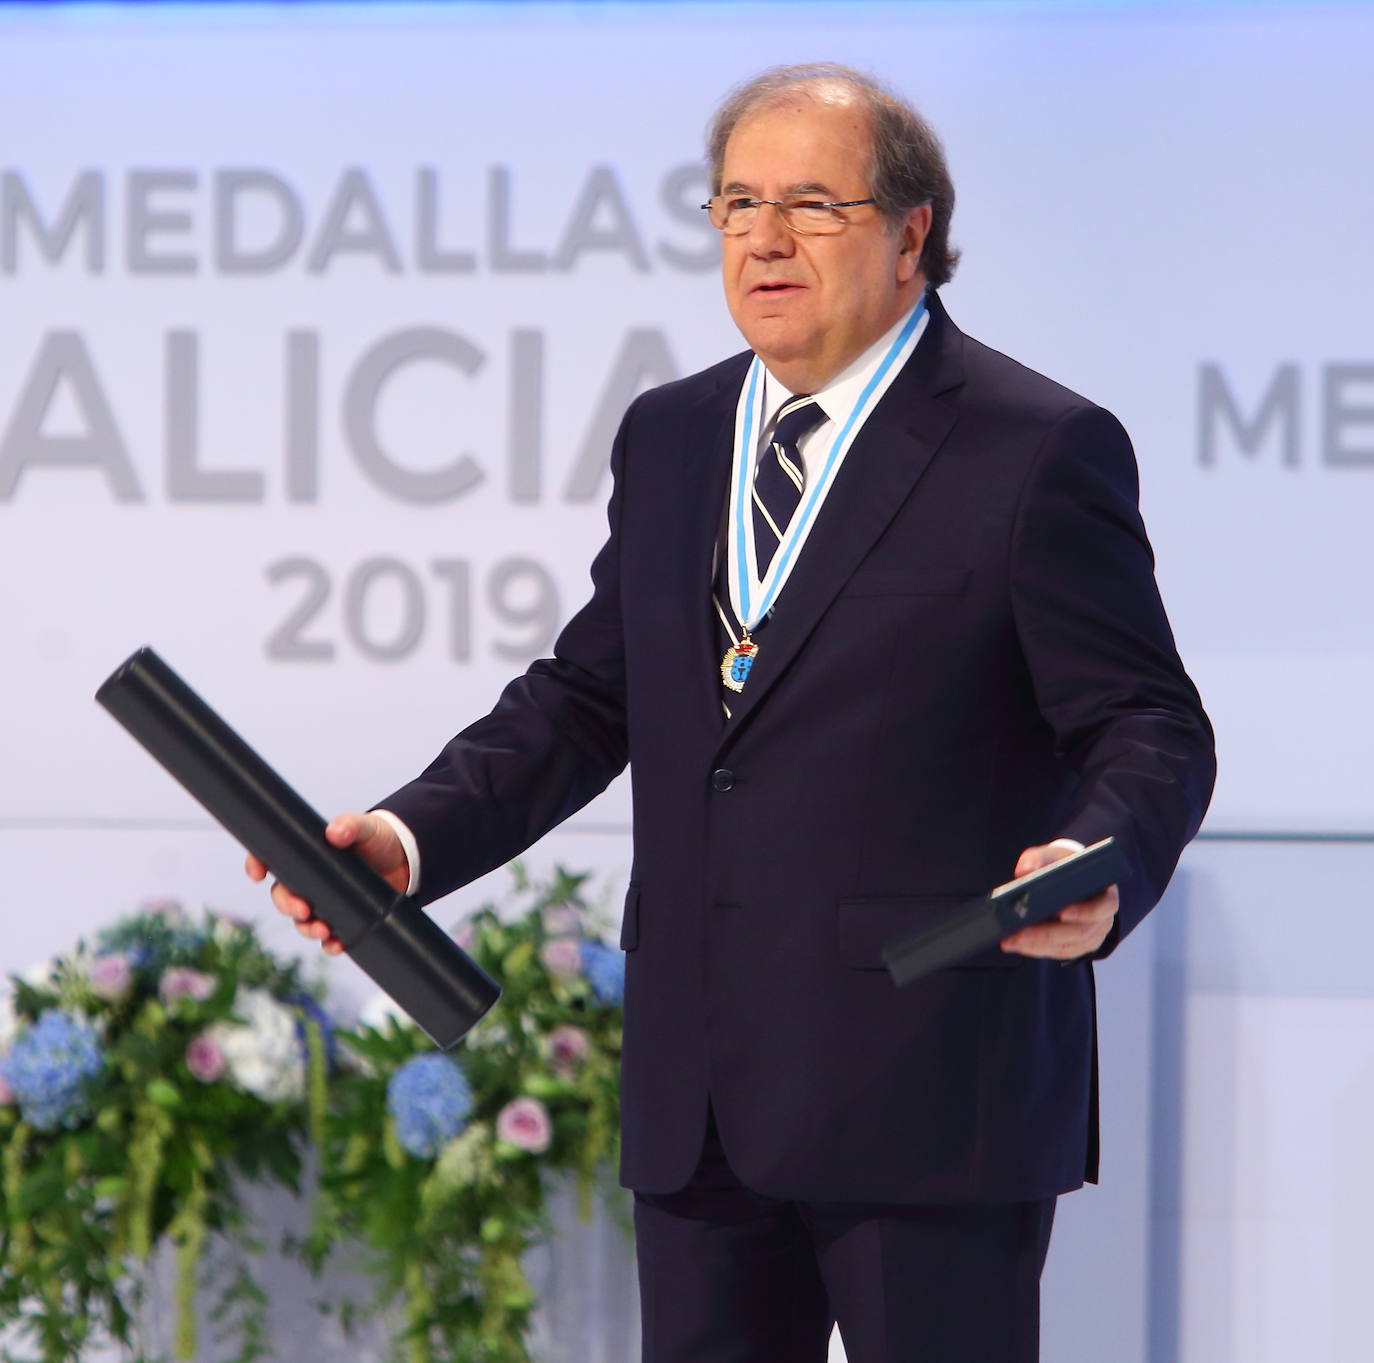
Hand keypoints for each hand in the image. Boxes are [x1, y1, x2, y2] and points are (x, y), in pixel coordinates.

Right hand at [244, 812, 410, 956]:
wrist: (405, 858)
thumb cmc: (377, 838)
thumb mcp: (365, 828)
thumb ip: (351, 826)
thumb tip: (334, 832)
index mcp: (306, 856)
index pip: (272, 860)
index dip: (257, 865)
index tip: (257, 873)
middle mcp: (309, 882)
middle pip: (283, 897)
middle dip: (287, 906)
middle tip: (303, 909)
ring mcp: (325, 903)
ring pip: (303, 922)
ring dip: (307, 929)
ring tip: (323, 930)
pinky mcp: (344, 919)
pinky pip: (329, 938)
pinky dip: (330, 944)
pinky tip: (336, 945)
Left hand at [999, 842, 1117, 960]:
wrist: (1070, 878)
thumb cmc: (1064, 866)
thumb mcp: (1054, 856)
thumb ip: (1039, 859)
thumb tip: (1025, 870)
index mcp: (1105, 894)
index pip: (1103, 906)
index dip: (1084, 911)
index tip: (1061, 912)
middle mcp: (1102, 920)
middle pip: (1079, 932)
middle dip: (1047, 934)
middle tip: (1020, 933)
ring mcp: (1091, 936)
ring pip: (1065, 946)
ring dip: (1036, 944)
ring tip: (1010, 940)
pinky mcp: (1076, 946)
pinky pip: (1057, 952)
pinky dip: (1035, 948)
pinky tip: (1014, 943)